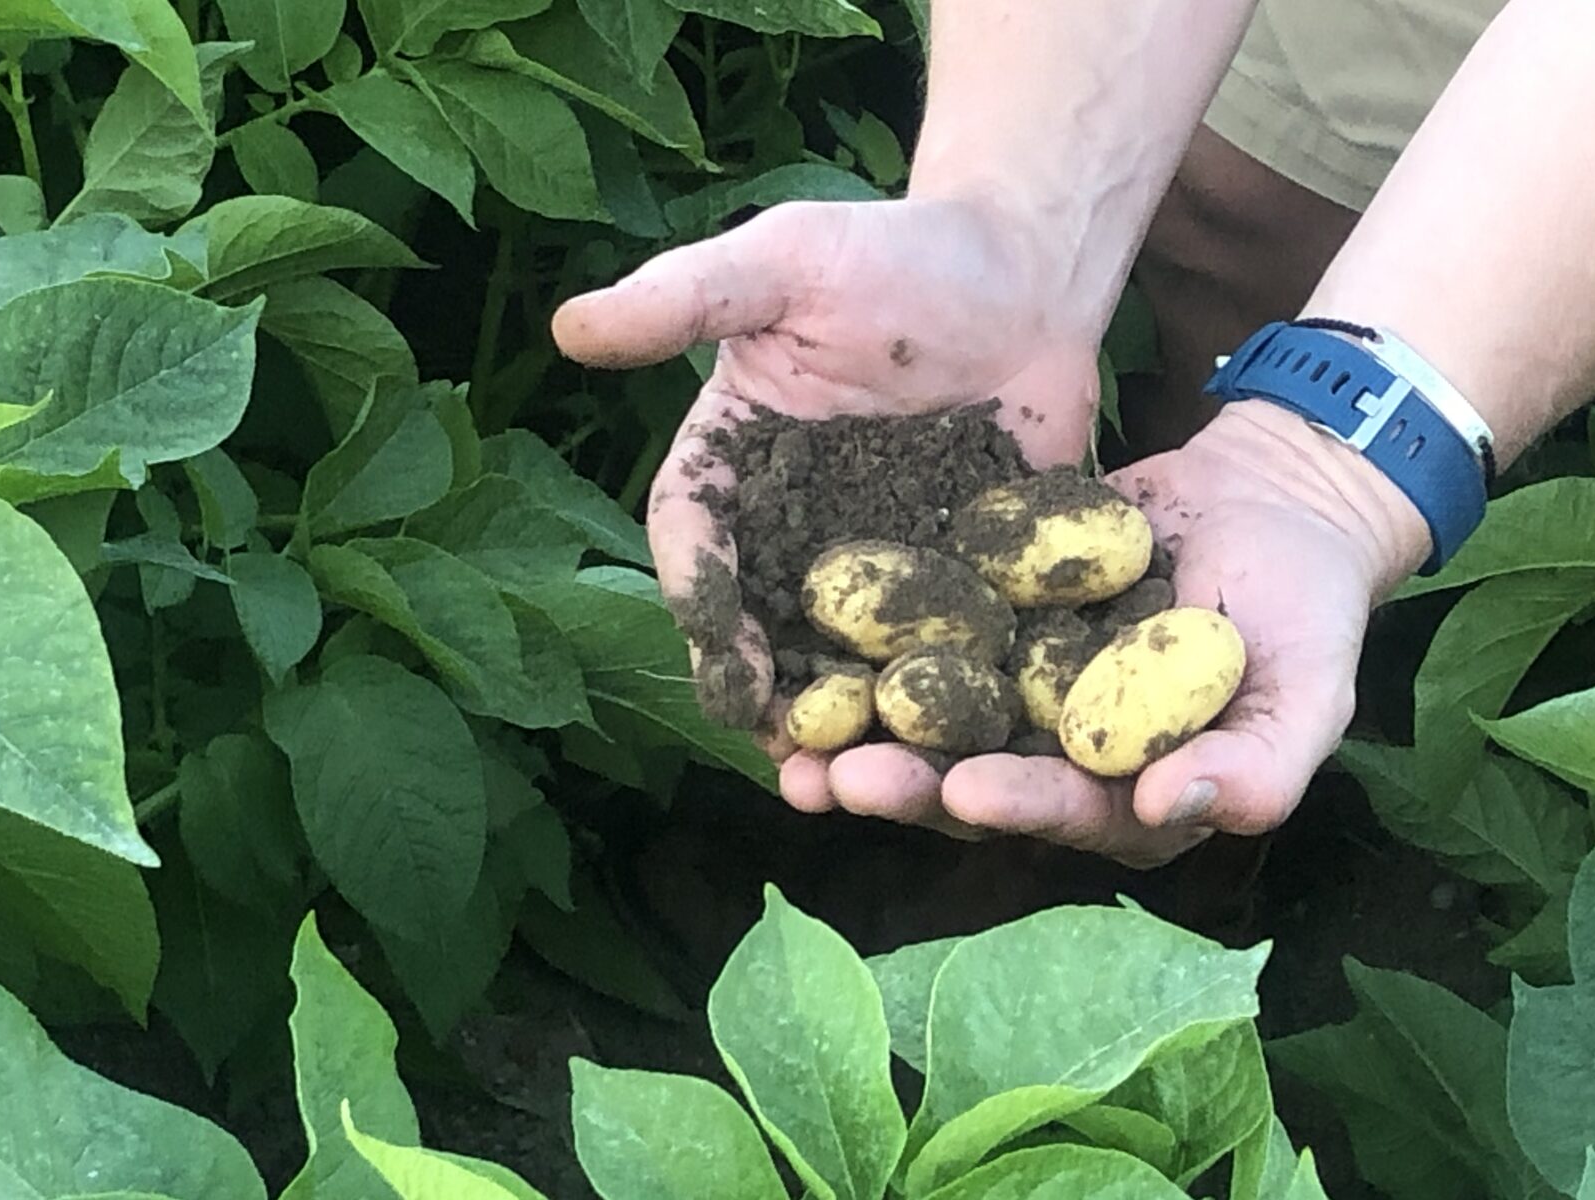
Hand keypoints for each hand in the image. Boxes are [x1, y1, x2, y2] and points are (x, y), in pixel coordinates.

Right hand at [552, 197, 1102, 726]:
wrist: (1025, 272)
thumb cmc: (894, 253)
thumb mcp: (783, 263)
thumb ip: (685, 300)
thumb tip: (568, 328)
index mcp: (736, 465)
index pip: (697, 536)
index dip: (701, 592)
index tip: (722, 645)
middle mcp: (797, 531)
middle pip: (765, 625)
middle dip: (765, 693)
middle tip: (778, 746)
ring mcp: (883, 566)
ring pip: (849, 660)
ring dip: (846, 725)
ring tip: (851, 780)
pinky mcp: (965, 583)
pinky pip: (948, 652)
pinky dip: (945, 704)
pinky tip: (955, 752)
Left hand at [778, 402, 1431, 866]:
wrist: (1276, 496)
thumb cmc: (1309, 609)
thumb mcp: (1311, 694)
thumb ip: (1258, 768)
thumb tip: (1166, 809)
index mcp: (1128, 794)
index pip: (1065, 812)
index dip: (1016, 803)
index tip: (965, 789)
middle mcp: (1056, 750)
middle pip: (972, 777)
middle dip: (903, 782)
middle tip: (837, 777)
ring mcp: (1014, 680)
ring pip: (928, 714)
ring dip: (860, 726)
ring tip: (793, 731)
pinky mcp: (984, 610)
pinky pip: (920, 626)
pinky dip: (867, 634)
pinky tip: (810, 627)